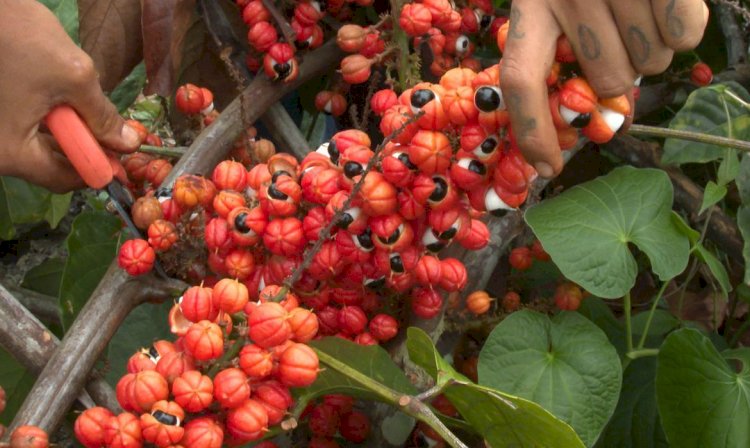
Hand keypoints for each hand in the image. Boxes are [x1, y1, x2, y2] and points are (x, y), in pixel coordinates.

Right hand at [0, 0, 140, 192]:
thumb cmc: (20, 37)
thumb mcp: (74, 78)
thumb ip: (103, 116)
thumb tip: (128, 143)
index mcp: (10, 152)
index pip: (63, 179)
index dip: (99, 169)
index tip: (124, 158)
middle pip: (52, 165)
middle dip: (86, 149)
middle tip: (115, 134)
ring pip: (41, 147)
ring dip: (72, 134)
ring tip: (90, 111)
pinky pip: (29, 130)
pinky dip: (53, 123)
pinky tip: (69, 104)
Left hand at [501, 0, 709, 177]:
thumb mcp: (553, 1)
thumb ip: (560, 53)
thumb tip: (592, 123)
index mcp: (530, 2)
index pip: (522, 80)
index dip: (534, 131)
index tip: (549, 168)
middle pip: (605, 81)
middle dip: (617, 79)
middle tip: (618, 47)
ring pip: (648, 63)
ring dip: (650, 52)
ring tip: (639, 16)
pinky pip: (684, 35)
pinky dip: (682, 30)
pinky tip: (665, 6)